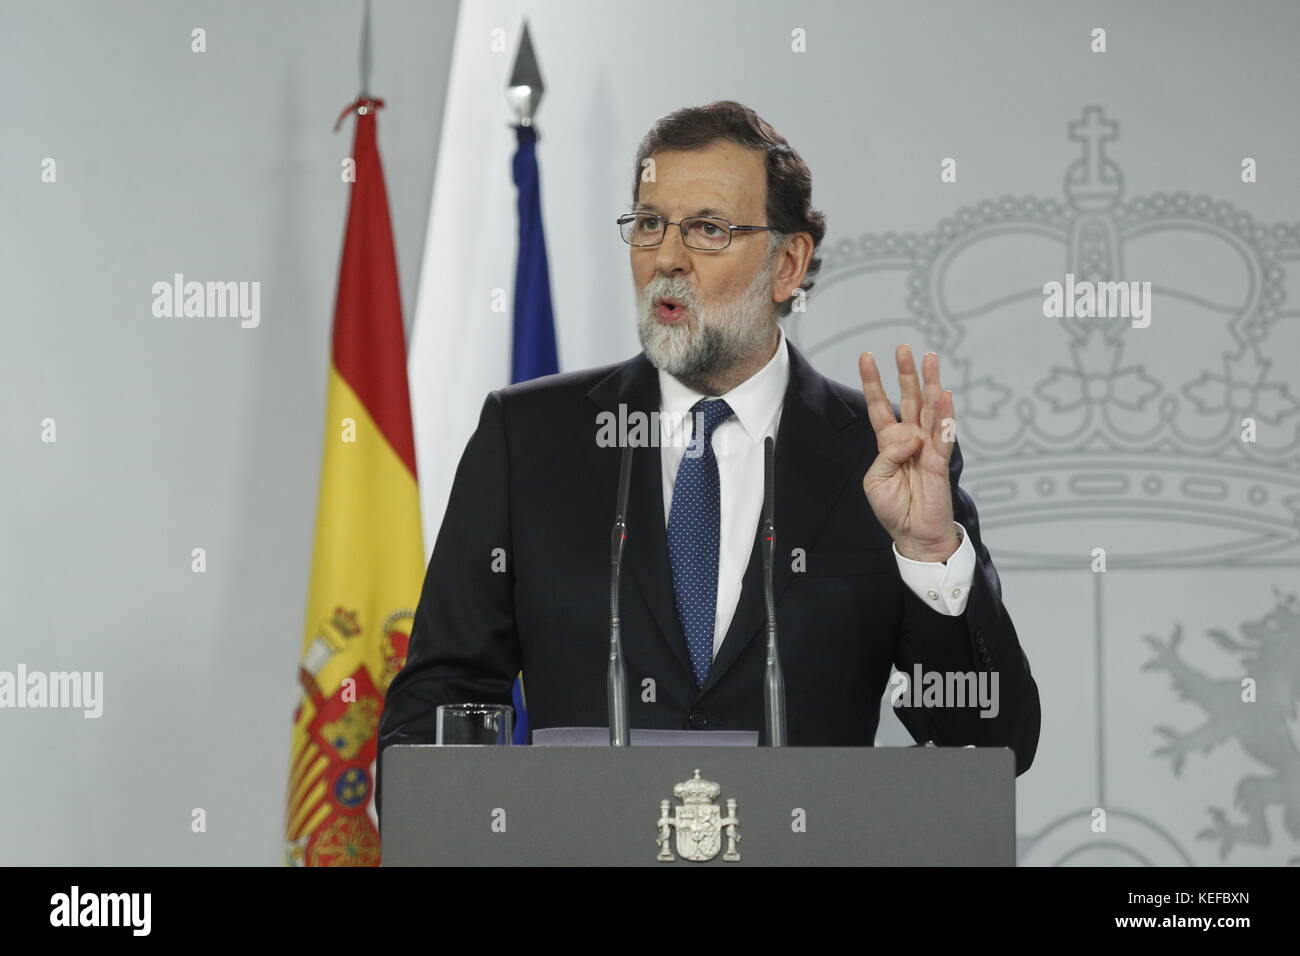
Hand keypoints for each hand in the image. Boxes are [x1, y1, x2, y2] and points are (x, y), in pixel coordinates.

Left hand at [858, 345, 958, 562]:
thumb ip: (887, 454)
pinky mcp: (940, 460)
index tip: (866, 357)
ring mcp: (927, 447)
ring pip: (930, 409)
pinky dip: (945, 415)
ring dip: (930, 383)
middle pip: (908, 398)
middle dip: (906, 373)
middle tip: (904, 348)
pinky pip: (943, 435)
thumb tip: (911, 436)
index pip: (880, 405)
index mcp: (889, 441)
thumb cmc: (893, 508)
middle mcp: (909, 438)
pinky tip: (945, 395)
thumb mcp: (875, 479)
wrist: (914, 534)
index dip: (873, 382)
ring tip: (929, 359)